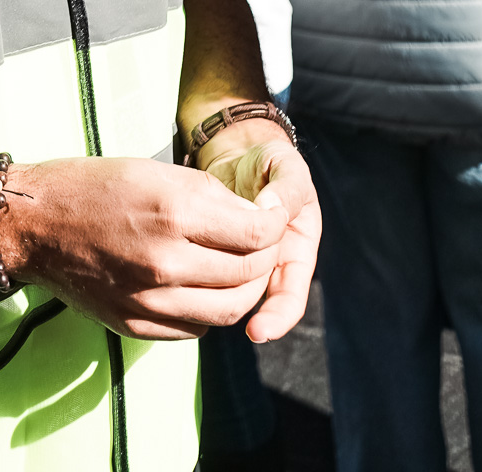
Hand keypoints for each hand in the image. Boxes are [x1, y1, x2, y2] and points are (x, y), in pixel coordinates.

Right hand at [2, 155, 294, 341]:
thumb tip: (253, 217)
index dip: (275, 223)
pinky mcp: (136, 326)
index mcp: (172, 211)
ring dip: (246, 289)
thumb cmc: (92, 185)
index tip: (273, 214)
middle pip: (248, 274)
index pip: (256, 233)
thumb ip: (208, 195)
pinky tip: (205, 286)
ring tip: (242, 267)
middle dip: (267, 257)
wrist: (33, 224)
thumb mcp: (155, 171)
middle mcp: (165, 262)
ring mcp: (150, 301)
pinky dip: (212, 309)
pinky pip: (196, 328)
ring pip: (229, 310)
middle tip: (264, 241)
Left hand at [198, 129, 320, 342]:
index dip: (278, 315)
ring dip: (224, 302)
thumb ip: (286, 187)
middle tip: (229, 320)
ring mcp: (246, 259)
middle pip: (262, 302)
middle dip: (248, 313)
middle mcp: (274, 260)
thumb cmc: (268, 159)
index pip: (292, 294)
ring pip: (236, 294)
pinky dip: (201, 283)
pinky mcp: (217, 252)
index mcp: (298, 246)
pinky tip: (183, 287)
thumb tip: (272, 211)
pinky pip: (212, 276)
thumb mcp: (285, 166)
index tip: (258, 331)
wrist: (238, 149)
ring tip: (199, 303)